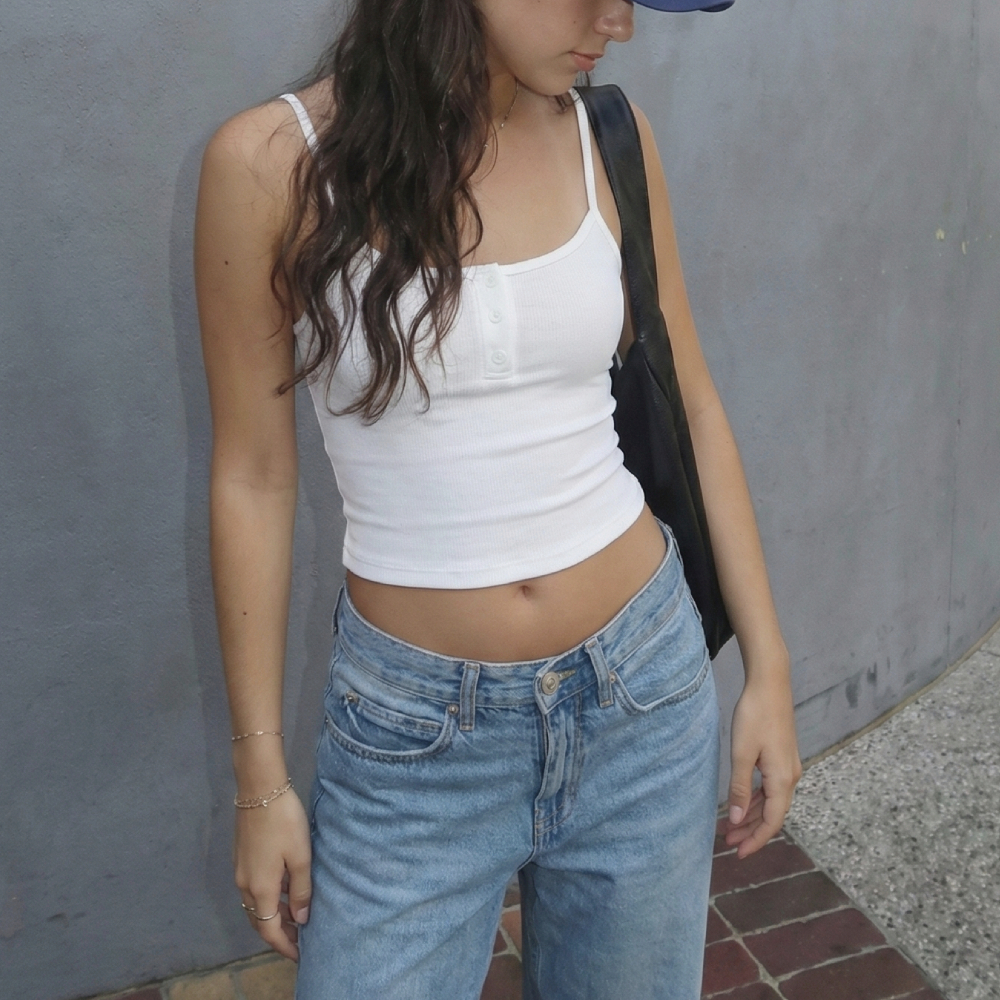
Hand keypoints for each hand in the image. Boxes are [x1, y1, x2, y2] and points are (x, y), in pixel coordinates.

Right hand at [234, 788, 311, 959]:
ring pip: (256, 904)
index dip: (284, 945)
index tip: (300, 955)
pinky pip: (254, 889)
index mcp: (261, 888)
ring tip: (297, 916)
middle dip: (278, 933)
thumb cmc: (284, 822)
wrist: (260, 789)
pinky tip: (285, 890)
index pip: (269, 930)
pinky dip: (268, 898)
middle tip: (300, 938)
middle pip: (259, 920)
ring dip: (274, 914)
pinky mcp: (241, 857)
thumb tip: (301, 919)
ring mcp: (240, 870)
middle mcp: (245, 884)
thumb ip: (301, 890)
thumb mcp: (300, 856)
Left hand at [725, 670, 801, 858]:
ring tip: (730, 827)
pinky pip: (770, 787)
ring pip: (770, 801)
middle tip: (727, 842)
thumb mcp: (741, 754)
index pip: (771, 821)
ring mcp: (788, 767)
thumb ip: (739, 788)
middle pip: (771, 814)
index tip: (739, 854)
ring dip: (751, 815)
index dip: (756, 840)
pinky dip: (755, 798)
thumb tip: (736, 820)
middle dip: (750, 830)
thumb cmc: (755, 716)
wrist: (770, 685)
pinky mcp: (782, 757)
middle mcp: (790, 777)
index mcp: (782, 779)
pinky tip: (742, 803)